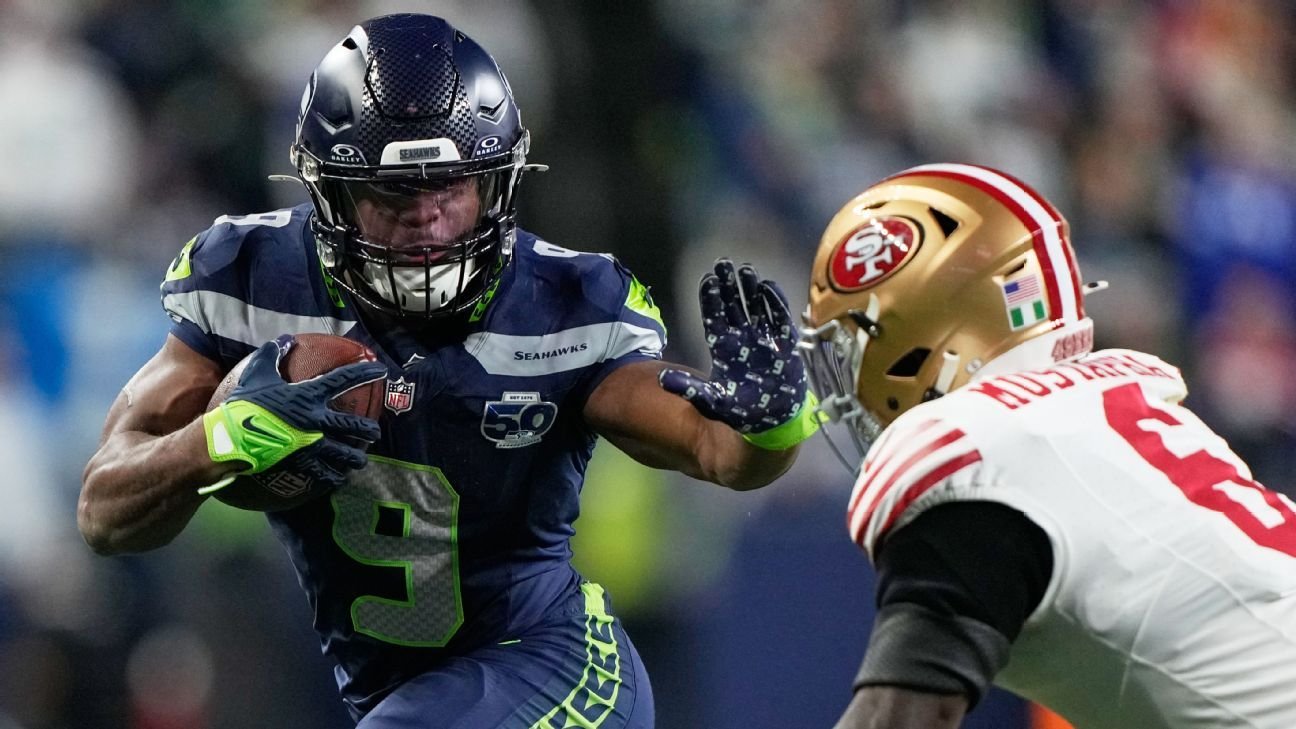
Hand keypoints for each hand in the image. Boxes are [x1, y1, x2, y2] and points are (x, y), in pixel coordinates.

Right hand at [203, 336, 385, 489]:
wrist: (230, 438)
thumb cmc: (245, 404)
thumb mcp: (257, 372)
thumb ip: (272, 354)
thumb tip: (285, 339)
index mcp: (308, 396)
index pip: (343, 380)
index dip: (364, 373)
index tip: (381, 370)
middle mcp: (316, 420)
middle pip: (352, 424)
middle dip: (368, 429)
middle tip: (376, 432)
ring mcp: (311, 444)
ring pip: (343, 453)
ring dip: (355, 457)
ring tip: (361, 461)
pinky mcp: (301, 463)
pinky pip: (323, 472)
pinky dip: (334, 477)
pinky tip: (339, 479)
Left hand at [659, 259, 815, 448]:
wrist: (772, 424)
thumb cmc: (742, 413)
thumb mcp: (713, 401)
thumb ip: (690, 389)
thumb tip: (661, 379)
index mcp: (724, 349)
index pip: (715, 317)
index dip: (712, 299)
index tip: (707, 279)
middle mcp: (743, 340)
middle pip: (734, 306)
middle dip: (729, 286)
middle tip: (723, 263)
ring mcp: (764, 341)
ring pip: (756, 308)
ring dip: (751, 290)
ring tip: (745, 269)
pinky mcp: (784, 346)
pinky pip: (779, 320)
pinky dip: (775, 304)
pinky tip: (768, 288)